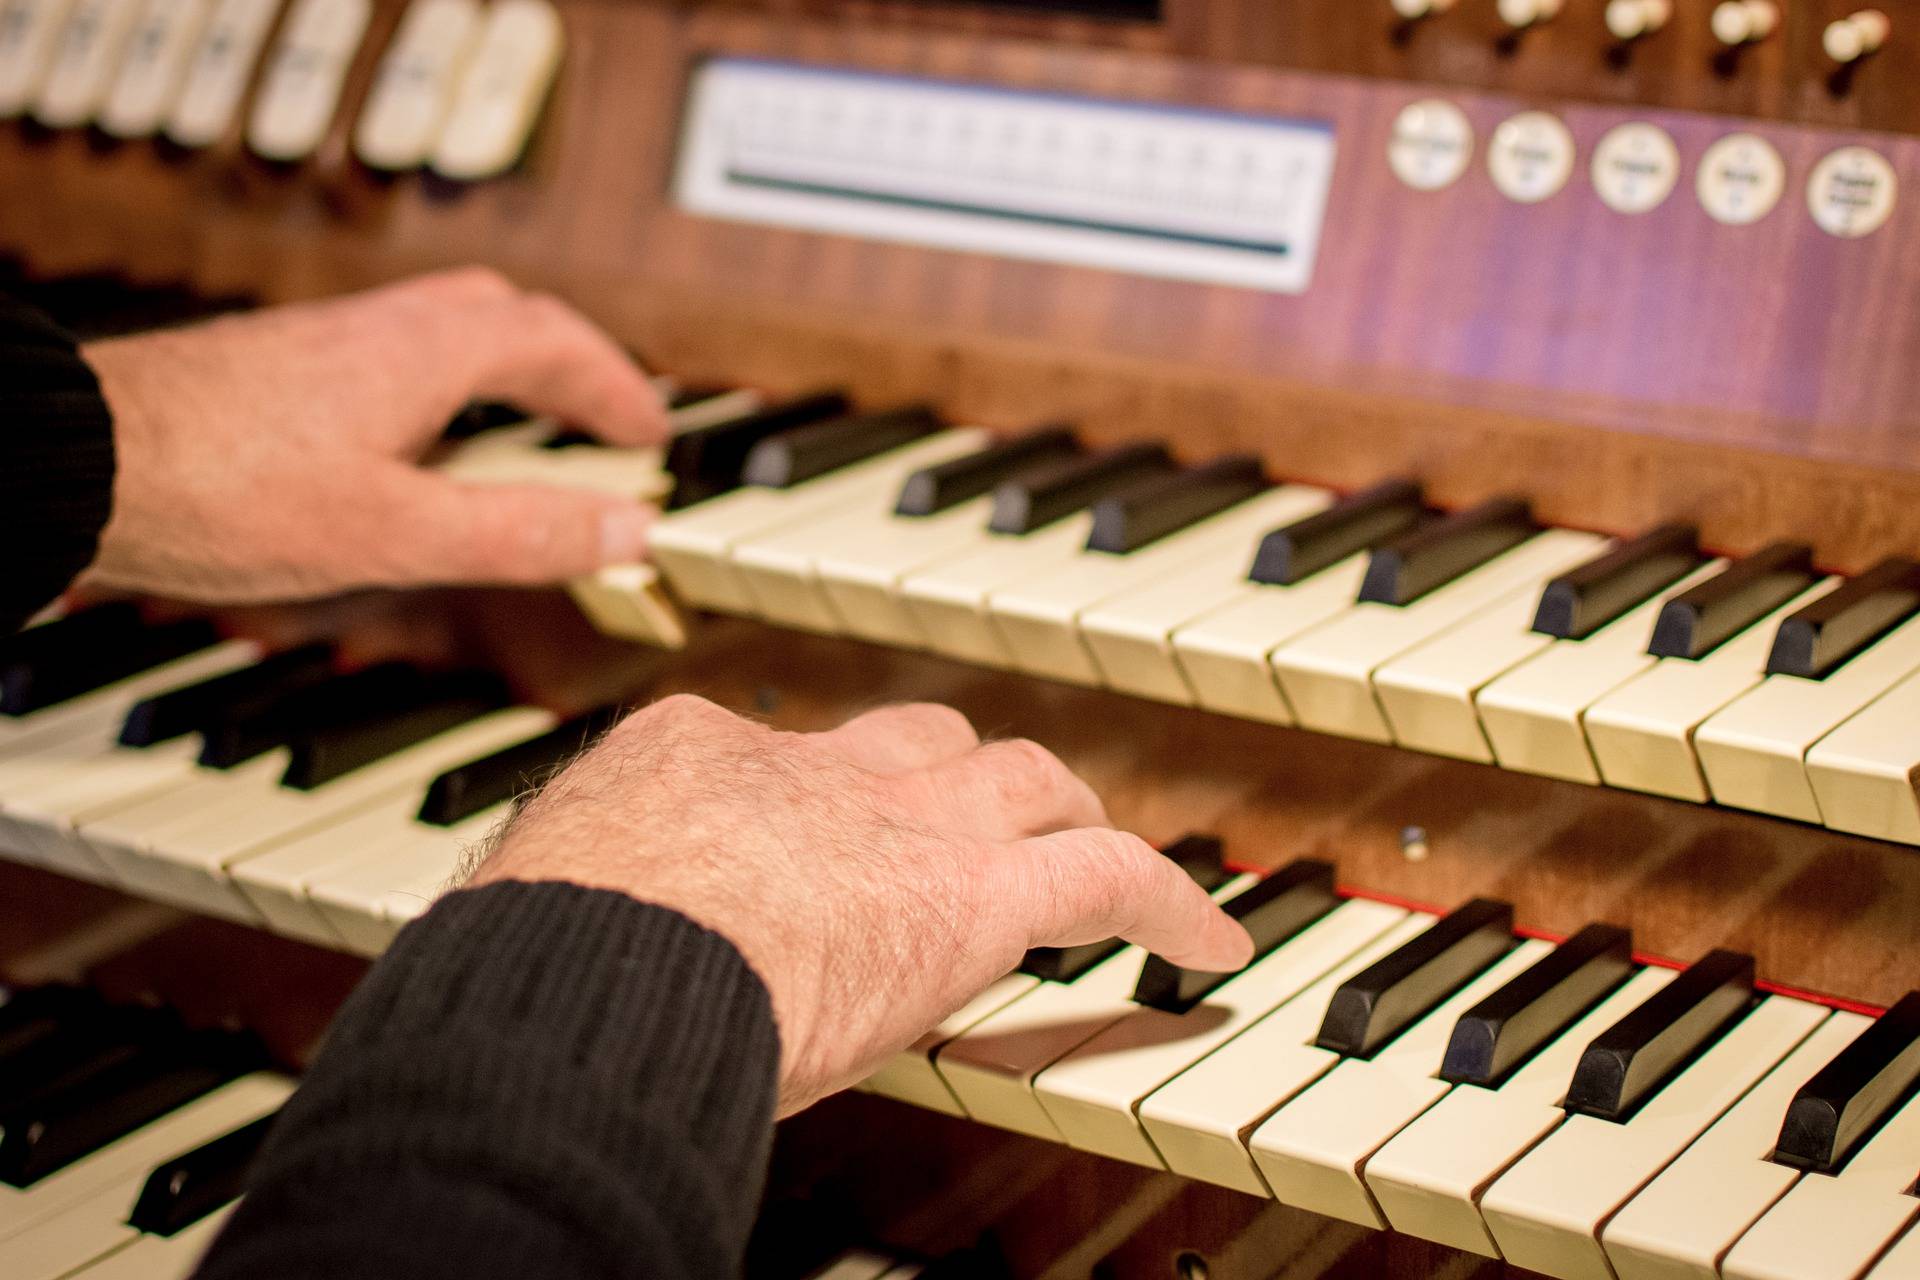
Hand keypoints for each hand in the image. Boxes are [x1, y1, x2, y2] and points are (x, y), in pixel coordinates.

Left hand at [81, 268, 667, 602]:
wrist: (77, 465)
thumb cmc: (225, 492)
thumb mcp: (400, 533)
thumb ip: (521, 533)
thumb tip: (628, 530)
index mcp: (426, 353)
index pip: (556, 342)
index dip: (616, 388)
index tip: (651, 433)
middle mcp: (379, 330)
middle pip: (504, 317)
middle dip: (568, 366)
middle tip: (600, 422)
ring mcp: (325, 344)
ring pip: (444, 333)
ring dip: (504, 376)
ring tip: (523, 445)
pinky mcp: (280, 370)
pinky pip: (393, 359)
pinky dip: (442, 394)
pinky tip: (418, 455)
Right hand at [466, 696, 1253, 1113]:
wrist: (590, 970)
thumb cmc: (537, 960)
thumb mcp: (537, 899)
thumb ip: (576, 900)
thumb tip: (553, 945)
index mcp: (695, 756)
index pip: (784, 756)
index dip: (820, 802)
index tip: (827, 847)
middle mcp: (810, 766)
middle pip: (921, 738)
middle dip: (960, 775)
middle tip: (991, 819)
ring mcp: (897, 821)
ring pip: (1023, 779)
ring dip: (1068, 816)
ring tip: (1104, 859)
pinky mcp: (973, 895)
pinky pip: (1107, 878)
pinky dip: (1170, 903)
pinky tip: (1211, 946)